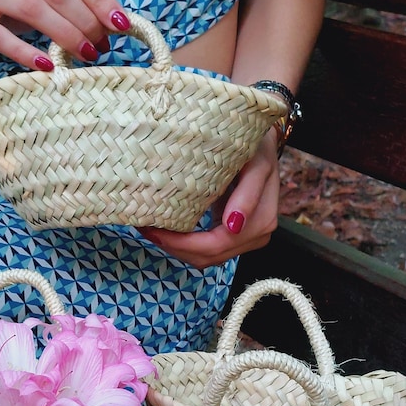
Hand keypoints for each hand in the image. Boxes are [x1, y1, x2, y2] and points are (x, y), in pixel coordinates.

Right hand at [0, 0, 127, 69]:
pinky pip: (1, 37)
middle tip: (101, 47)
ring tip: (85, 56)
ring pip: (34, 9)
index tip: (120, 24)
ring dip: (65, 35)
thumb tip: (107, 26)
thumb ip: (61, 4)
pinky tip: (46, 66)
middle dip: (86, 21)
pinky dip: (27, 52)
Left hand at [139, 132, 280, 268]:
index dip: (182, 243)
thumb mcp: (255, 162)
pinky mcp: (233, 238)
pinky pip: (205, 251)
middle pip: (207, 257)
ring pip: (204, 259)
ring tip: (149, 228)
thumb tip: (233, 226)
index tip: (153, 228)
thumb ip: (248, 193)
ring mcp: (244, 240)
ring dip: (175, 248)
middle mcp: (255, 236)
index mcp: (260, 221)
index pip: (216, 245)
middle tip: (143, 227)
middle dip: (173, 246)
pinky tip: (165, 231)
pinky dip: (183, 245)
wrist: (262, 146)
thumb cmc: (257, 148)